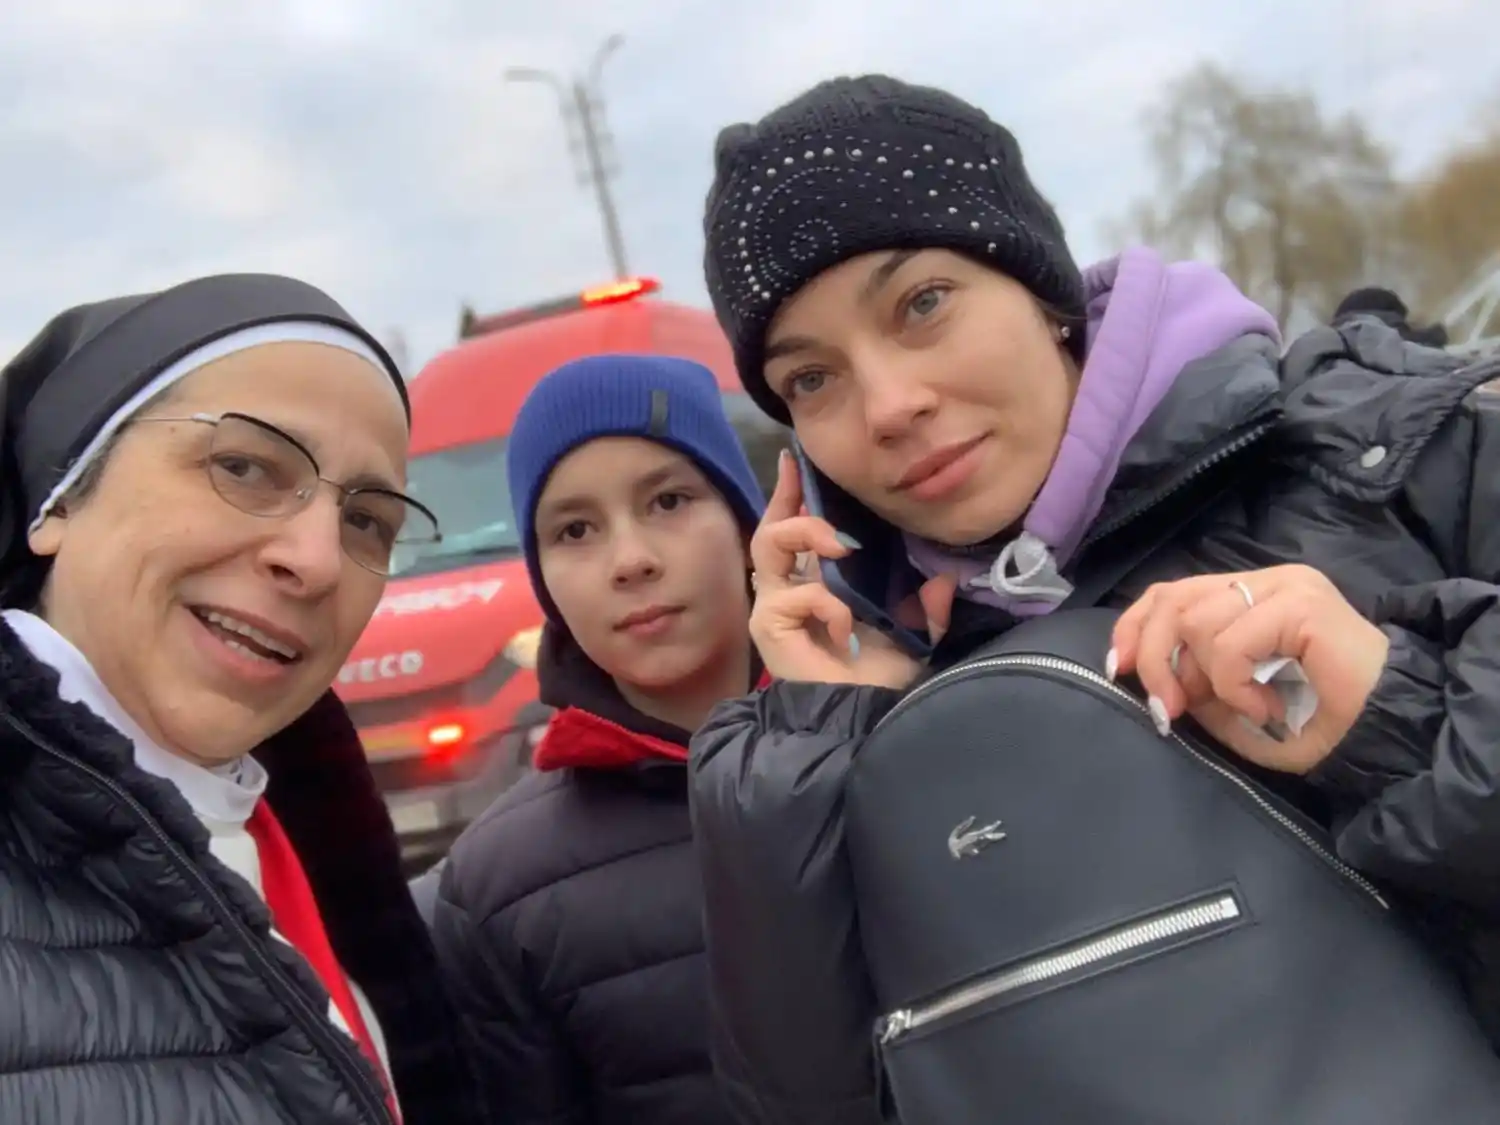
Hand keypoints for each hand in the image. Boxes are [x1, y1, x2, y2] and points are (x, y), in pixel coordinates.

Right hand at [749, 450, 955, 689]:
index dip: (792, 494)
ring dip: (805, 534)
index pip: (796, 530)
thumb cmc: (880, 682)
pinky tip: (847, 627)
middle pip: (770, 529)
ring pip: (768, 546)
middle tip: (803, 477)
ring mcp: (775, 609)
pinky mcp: (769, 628)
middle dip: (787, 498)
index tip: (796, 460)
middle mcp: (789, 593)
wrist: (866, 720)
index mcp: (817, 586)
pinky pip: (795, 595)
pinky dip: (827, 603)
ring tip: (840, 545)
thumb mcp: (917, 635)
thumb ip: (930, 608)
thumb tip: (946, 579)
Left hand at [1108, 565, 1388, 773]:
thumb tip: (1153, 680)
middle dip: (1151, 657)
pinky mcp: (1300, 604)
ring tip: (1247, 708)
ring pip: (1195, 620)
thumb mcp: (1237, 707)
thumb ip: (1196, 686)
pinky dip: (1235, 685)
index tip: (1118, 670)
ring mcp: (1284, 587)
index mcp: (1249, 597)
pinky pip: (1231, 642)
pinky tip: (1265, 707)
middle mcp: (1265, 582)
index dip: (1134, 628)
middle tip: (1168, 710)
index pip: (1171, 592)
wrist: (1388, 729)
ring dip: (1206, 679)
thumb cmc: (1321, 721)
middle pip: (1171, 598)